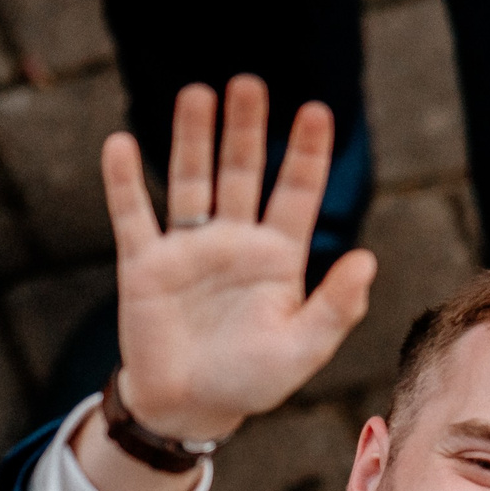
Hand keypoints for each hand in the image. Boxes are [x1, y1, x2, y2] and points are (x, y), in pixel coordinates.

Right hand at [102, 75, 375, 446]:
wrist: (191, 407)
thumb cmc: (252, 380)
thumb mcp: (304, 349)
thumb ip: (336, 307)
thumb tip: (367, 260)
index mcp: (278, 258)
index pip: (296, 194)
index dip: (305, 154)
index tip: (318, 111)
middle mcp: (234, 242)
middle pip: (241, 173)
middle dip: (246, 130)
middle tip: (250, 83)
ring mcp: (188, 249)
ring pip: (191, 181)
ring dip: (193, 139)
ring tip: (198, 93)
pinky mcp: (145, 264)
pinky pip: (133, 215)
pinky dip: (125, 182)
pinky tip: (122, 144)